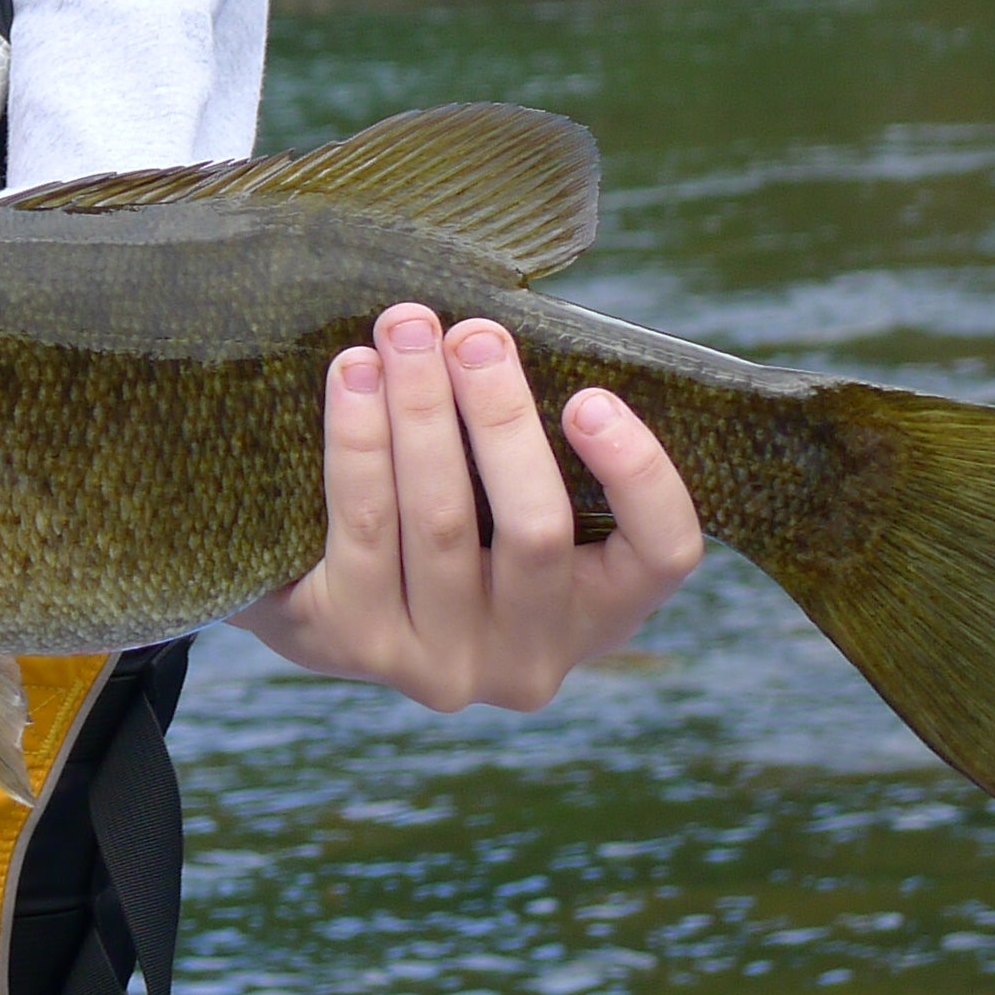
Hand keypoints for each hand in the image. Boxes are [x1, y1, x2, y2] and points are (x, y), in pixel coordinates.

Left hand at [231, 303, 702, 710]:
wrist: (330, 603)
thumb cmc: (454, 515)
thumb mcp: (517, 495)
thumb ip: (537, 438)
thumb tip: (509, 335)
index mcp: (600, 610)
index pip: (663, 554)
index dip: (640, 474)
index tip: (592, 396)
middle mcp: (530, 658)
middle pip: (536, 530)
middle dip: (501, 415)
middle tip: (473, 333)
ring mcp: (442, 664)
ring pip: (441, 521)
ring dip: (420, 409)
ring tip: (405, 331)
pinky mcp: (357, 643)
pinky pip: (362, 526)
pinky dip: (357, 439)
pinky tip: (353, 377)